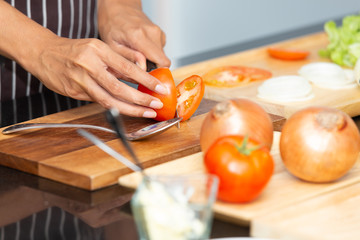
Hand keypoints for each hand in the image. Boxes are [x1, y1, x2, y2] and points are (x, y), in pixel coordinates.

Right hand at [28, 36, 167, 117]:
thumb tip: (140, 76)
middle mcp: (89, 65)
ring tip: (146, 113)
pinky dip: (114, 107)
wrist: (43, 53)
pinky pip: (98, 102)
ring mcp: (80, 80)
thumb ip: (119, 62)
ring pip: (108, 100)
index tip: (159, 88)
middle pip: (119, 88)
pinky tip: (127, 111)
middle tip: (156, 105)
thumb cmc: (75, 50)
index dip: (146, 81)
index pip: (127, 68)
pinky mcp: (73, 92)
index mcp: (98, 50)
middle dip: (141, 100)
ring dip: (130, 109)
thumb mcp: (98, 48)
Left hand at [97, 0, 170, 69]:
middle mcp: (152, 33)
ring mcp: (158, 32)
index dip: (158, 74)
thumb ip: (128, 58)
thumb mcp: (112, 45)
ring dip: (151, 61)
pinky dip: (151, 54)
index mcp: (139, 36)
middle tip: (139, 70)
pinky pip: (160, 51)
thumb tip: (143, 69)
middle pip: (163, 62)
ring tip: (136, 56)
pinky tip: (140, 49)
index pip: (162, 62)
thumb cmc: (112, 25)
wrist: (117, 8)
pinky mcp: (160, 33)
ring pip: (161, 57)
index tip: (149, 80)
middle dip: (153, 69)